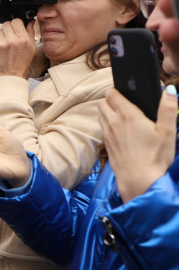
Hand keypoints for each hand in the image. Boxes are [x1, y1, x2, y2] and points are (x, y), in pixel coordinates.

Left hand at [0, 18, 36, 77]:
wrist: (8, 77)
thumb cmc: (21, 64)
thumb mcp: (31, 49)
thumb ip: (30, 32)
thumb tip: (30, 21)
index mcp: (23, 40)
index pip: (16, 21)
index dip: (17, 24)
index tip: (17, 28)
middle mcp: (11, 40)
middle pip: (7, 23)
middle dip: (9, 28)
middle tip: (11, 36)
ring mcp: (0, 43)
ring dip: (3, 35)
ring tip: (6, 44)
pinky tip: (0, 49)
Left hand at [100, 87, 176, 202]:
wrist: (139, 180)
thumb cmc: (155, 156)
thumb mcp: (168, 131)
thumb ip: (168, 109)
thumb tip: (169, 90)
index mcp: (128, 115)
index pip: (112, 94)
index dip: (117, 90)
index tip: (125, 91)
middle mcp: (113, 122)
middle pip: (102, 102)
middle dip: (110, 99)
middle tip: (124, 102)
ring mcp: (108, 134)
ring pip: (100, 115)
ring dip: (107, 111)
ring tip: (122, 115)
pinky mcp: (107, 145)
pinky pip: (103, 128)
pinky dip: (108, 124)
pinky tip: (120, 130)